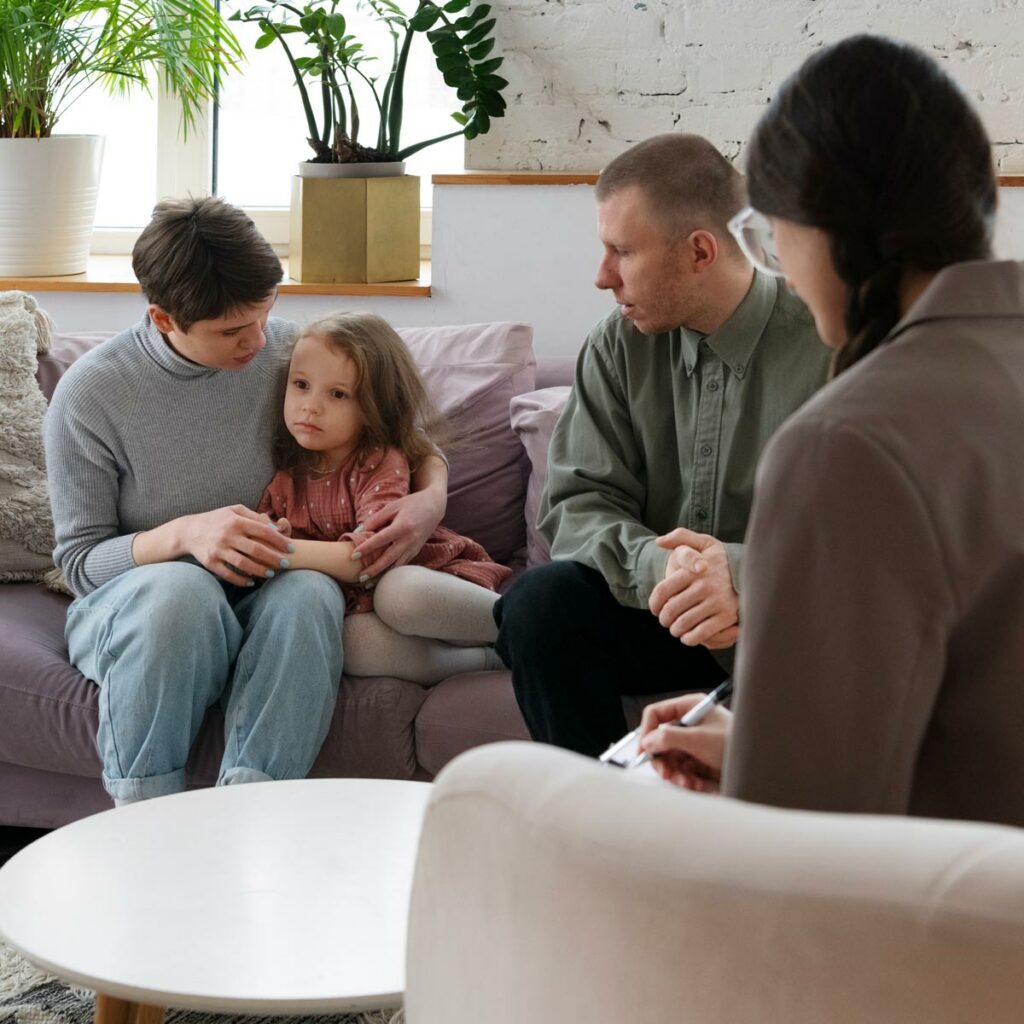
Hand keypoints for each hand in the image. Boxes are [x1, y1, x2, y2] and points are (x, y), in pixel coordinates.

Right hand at [182, 505, 292, 586]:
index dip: (280, 540)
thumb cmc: (218, 519)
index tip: (291, 548)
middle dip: (274, 558)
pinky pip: (228, 574)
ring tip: (271, 574)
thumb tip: (276, 526)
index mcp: (236, 521)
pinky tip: (251, 582)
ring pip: (244, 564)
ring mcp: (218, 550)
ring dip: (260, 570)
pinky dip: (241, 580)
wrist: (189, 531)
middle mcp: (228, 535)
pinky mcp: (211, 562)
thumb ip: (255, 517)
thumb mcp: (234, 510)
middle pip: (256, 549)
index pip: (263, 531)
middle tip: (285, 564)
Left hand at [351, 488, 445, 577]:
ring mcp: (414, 547)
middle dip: (374, 569)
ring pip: (396, 565)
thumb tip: (357, 532)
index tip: (353, 555)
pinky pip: (403, 564)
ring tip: (369, 583)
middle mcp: (409, 540)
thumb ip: (375, 519)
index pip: (381, 539)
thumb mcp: (392, 507)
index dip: (366, 548)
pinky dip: (392, 571)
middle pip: (389, 558)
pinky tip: (381, 577)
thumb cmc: (411, 504)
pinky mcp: (416, 551)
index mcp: (402, 526)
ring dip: (382, 575)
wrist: (434, 507)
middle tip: (360, 577)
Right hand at [637, 693, 732, 790]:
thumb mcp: (699, 739)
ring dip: (676, 774)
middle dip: (663, 760)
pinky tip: (697, 784)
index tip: (644, 752)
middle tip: (667, 773)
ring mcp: (694, 743)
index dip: (647, 732)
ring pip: (669, 759)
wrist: (762, 765)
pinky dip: (686, 780)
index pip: (656, 714)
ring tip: (688, 782)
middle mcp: (689, 724)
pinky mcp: (699, 761)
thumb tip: (647, 741)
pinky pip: (681, 771)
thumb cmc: (737, 742)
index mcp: (689, 708)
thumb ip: (669, 738)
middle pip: (660, 740)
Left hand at [649, 528, 738, 647]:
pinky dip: (690, 638)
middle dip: (664, 619)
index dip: (654, 603)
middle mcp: (704, 586)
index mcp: (694, 570)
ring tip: (676, 629)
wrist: (754, 570)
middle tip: (666, 621)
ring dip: (676, 630)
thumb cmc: (722, 559)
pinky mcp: (727, 616)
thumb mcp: (704, 542)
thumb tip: (659, 542)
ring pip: (684, 623)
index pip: (662, 591)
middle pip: (671, 610)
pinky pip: (701, 633)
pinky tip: (688, 637)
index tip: (655, 609)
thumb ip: (681, 537)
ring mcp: (716, 602)